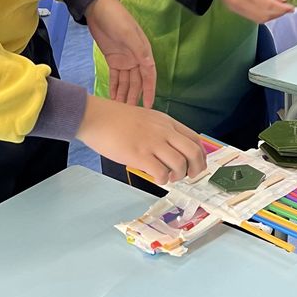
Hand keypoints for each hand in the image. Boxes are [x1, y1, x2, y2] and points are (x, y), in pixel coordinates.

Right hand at [77, 95, 205, 185]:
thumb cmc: (117, 119)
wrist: (96, 116)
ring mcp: (152, 143)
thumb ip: (161, 131)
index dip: (200, 156)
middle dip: (196, 169)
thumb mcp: (147, 118)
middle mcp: (163, 131)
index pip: (195, 139)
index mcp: (167, 122)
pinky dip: (163, 180)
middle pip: (193, 152)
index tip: (196, 165)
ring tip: (168, 177)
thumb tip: (170, 151)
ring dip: (178, 176)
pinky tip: (155, 178)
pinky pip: (161, 172)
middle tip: (188, 176)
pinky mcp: (139, 155)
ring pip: (180, 164)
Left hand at [85, 0, 155, 106]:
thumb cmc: (116, 18)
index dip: (150, 91)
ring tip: (121, 110)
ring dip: (124, 95)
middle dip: (135, 97)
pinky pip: (116, 77)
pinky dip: (115, 87)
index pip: (149, 75)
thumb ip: (138, 49)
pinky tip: (113, 98)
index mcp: (143, 52)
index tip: (149, 106)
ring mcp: (124, 60)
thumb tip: (149, 65)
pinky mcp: (113, 59)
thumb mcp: (128, 33)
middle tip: (130, 113)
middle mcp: (136, 58)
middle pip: (137, 82)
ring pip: (126, 82)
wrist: (98, 9)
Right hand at [205, 0, 290, 23]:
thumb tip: (282, 0)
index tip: (292, 7)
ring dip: (271, 16)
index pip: (269, 5)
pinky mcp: (233, 9)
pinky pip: (251, 17)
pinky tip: (268, 9)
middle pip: (265, 15)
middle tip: (288, 8)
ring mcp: (236, 8)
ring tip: (280, 9)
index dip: (282, 8)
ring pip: (259, 19)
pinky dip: (262, 15)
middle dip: (279, 13)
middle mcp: (241, 2)